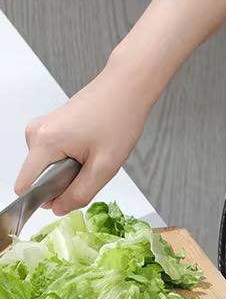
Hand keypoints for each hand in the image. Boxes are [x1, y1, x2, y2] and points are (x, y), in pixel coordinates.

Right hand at [15, 58, 157, 214]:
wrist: (126, 89)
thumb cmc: (118, 120)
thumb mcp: (104, 167)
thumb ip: (79, 193)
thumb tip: (58, 209)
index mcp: (43, 142)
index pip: (26, 186)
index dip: (44, 199)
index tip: (66, 199)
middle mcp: (35, 133)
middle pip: (40, 178)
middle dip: (67, 181)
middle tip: (93, 165)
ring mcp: (41, 128)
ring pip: (50, 167)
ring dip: (73, 169)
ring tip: (95, 151)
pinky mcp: (50, 126)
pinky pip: (56, 156)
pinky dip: (74, 158)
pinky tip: (92, 145)